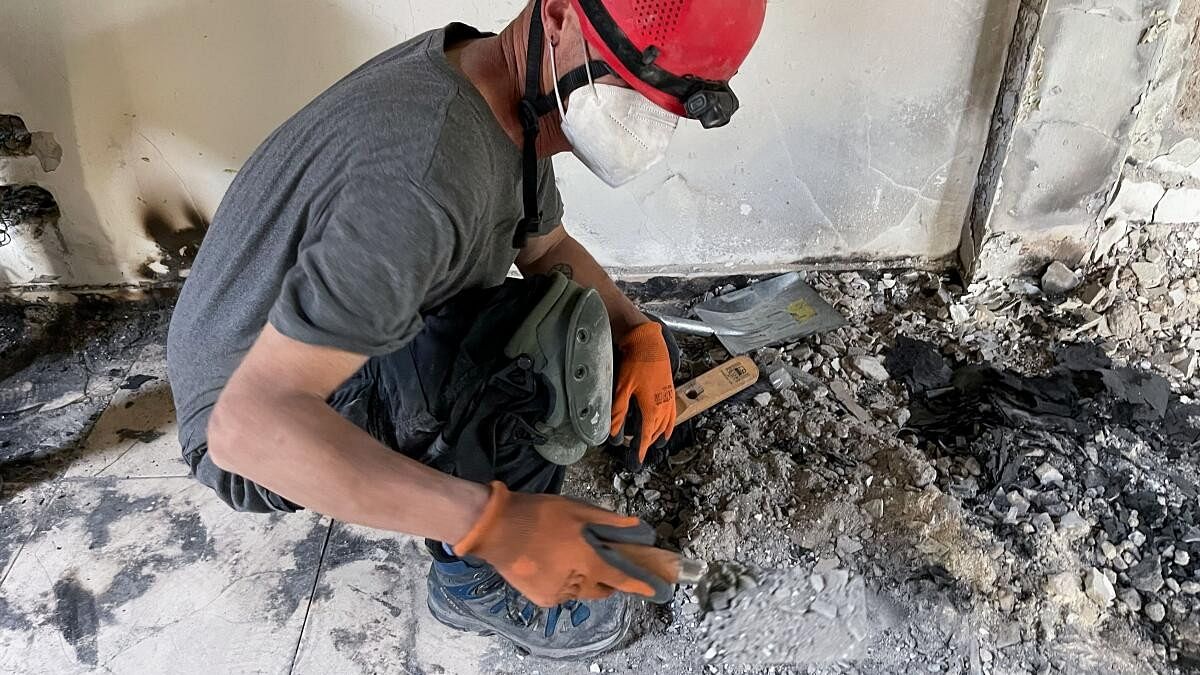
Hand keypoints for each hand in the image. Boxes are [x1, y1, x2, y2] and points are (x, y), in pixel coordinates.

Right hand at [452, 482, 675, 606]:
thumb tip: (636, 525)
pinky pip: (561, 594)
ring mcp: (557, 592)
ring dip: (583, 581)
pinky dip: (565, 584)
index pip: (620, 578)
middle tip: (604, 565)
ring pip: (580, 592)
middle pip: (601, 589)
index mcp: (587, 560)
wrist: (496, 528)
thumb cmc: (539, 514)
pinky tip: (554, 566)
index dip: (638, 585)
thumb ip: (607, 521)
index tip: (652, 590)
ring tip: (571, 559)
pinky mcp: (541, 598)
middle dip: (607, 582)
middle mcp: (575, 582)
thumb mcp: (576, 510)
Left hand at [610, 322, 676, 463]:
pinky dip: (669, 422)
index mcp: (652, 406)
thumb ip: (618, 411)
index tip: (637, 460)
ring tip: (656, 442)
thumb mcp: (622, 388)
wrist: (648, 341)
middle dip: (649, 442)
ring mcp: (669, 396)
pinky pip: (672, 412)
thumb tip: (613, 432)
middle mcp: (664, 404)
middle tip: (641, 451)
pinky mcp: (670, 389)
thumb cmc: (635, 362)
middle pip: (658, 430)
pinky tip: (666, 423)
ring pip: (667, 422)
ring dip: (661, 434)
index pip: (647, 434)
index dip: (641, 449)